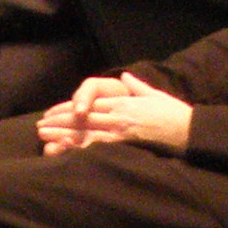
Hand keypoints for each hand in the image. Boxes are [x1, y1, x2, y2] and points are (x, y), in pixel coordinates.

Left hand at [36, 74, 191, 155]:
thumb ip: (136, 86)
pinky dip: (81, 148)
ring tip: (45, 139)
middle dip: (58, 123)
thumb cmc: (173, 113)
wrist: (188, 129)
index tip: (52, 113)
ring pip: (85, 131)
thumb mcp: (153, 94)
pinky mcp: (126, 143)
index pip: (88, 105)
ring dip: (63, 135)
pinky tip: (67, 151)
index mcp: (122, 102)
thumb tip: (125, 76)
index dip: (67, 109)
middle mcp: (117, 115)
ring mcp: (120, 130)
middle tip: (39, 127)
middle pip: (82, 118)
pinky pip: (99, 147)